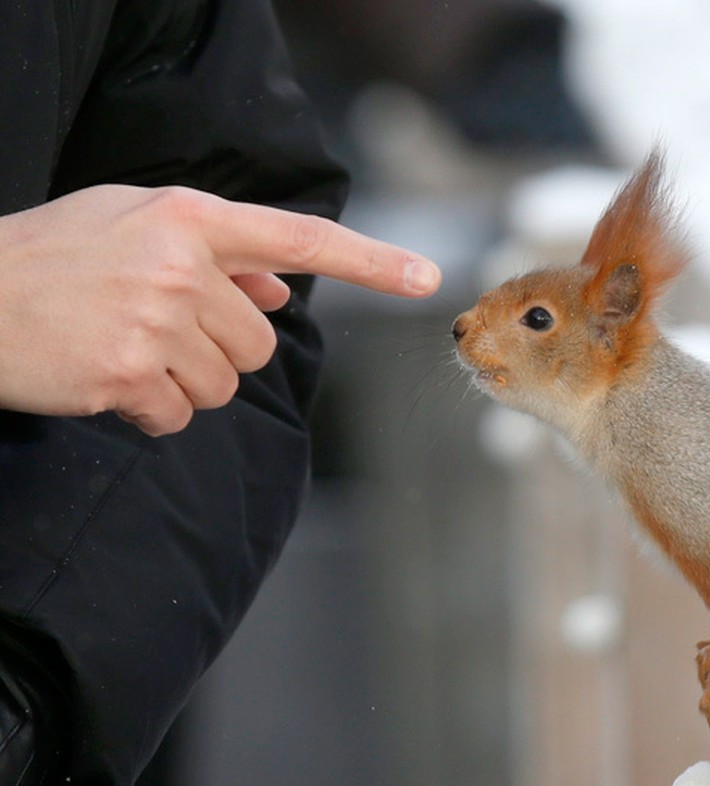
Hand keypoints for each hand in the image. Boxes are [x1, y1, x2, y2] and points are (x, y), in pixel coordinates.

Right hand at [0, 184, 439, 434]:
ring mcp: (156, 321)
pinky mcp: (129, 374)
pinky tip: (107, 381)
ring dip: (184, 382)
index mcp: (190, 218)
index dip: (370, 261)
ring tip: (125, 349)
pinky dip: (149, 411)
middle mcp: (183, 265)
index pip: (301, 240)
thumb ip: (218, 253)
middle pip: (260, 341)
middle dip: (219, 348)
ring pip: (226, 384)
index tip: (427, 276)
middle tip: (155, 330)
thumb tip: (284, 288)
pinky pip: (179, 415)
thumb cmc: (56, 258)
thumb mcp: (133, 225)